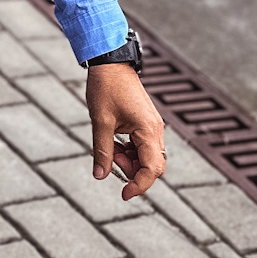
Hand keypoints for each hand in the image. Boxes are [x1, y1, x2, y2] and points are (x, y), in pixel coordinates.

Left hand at [86, 63, 166, 199]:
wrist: (110, 63)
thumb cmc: (106, 87)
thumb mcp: (100, 122)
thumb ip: (102, 151)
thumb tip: (101, 175)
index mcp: (148, 130)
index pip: (152, 169)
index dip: (140, 185)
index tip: (124, 194)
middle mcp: (155, 130)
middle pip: (153, 166)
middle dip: (132, 171)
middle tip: (112, 161)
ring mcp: (151, 126)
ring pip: (147, 157)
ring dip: (129, 161)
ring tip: (111, 149)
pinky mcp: (145, 123)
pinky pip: (142, 146)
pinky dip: (129, 151)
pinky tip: (114, 143)